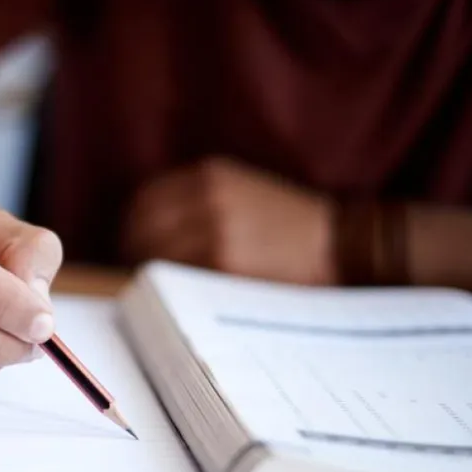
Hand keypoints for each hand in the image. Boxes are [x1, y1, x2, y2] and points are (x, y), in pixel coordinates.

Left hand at [121, 157, 335, 284]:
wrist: (340, 244)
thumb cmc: (291, 224)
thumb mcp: (243, 190)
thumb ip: (198, 200)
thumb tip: (146, 229)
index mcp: (209, 175)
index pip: (144, 200)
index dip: (133, 226)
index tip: (131, 245)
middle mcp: (207, 197)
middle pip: (142, 228)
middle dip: (135, 252)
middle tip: (139, 273)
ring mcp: (214, 230)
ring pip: (156, 254)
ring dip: (151, 273)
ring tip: (160, 288)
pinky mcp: (224, 263)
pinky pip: (179, 277)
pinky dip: (172, 287)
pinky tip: (181, 296)